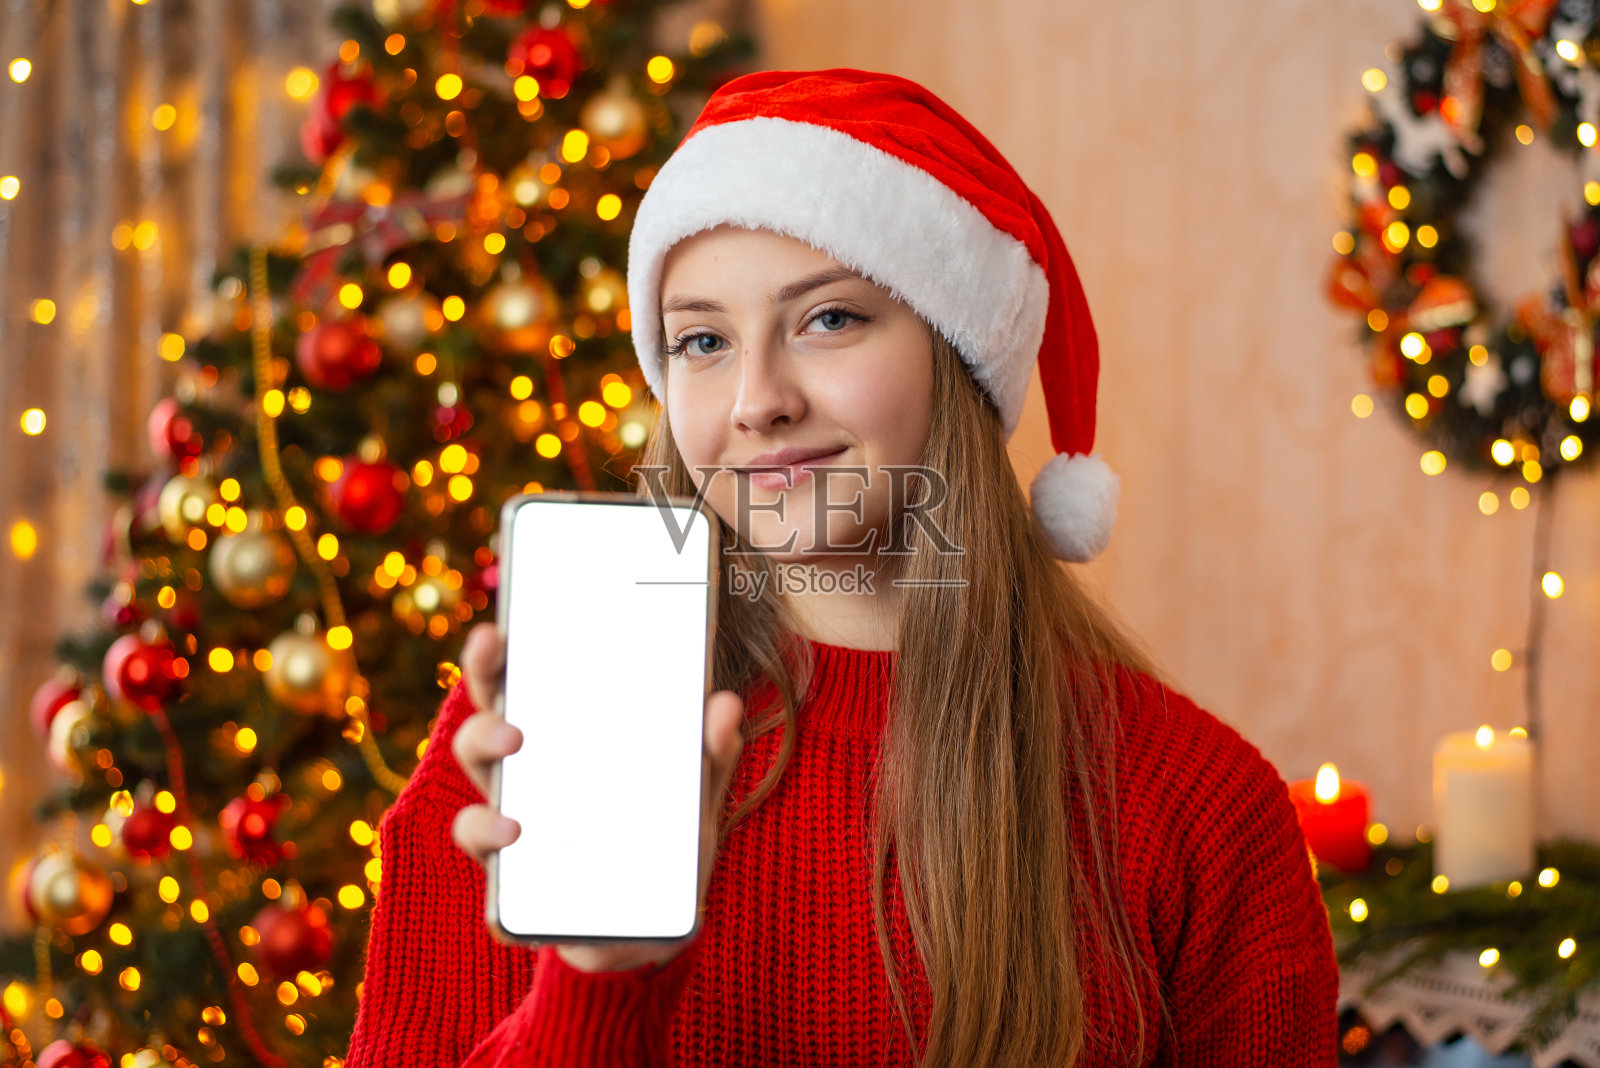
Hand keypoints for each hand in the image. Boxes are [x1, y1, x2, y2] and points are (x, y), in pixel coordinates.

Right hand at [450, 621, 743, 972]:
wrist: (657, 927)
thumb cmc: (666, 842)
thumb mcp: (699, 792)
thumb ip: (712, 750)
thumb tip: (725, 703)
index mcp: (564, 744)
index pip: (523, 687)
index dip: (499, 655)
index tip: (497, 627)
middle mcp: (527, 781)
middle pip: (485, 721)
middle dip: (485, 685)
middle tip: (503, 665)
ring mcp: (514, 828)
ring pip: (473, 780)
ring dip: (484, 751)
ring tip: (516, 743)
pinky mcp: (512, 884)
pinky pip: (485, 855)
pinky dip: (491, 833)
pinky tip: (516, 828)